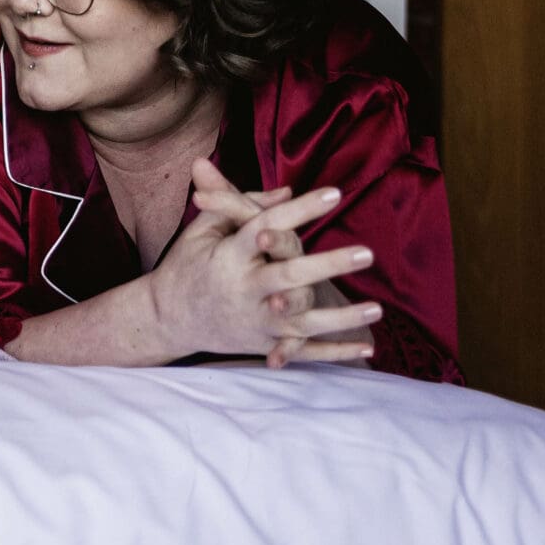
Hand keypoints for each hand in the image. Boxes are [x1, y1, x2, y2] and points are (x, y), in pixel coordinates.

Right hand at [151, 166, 378, 365]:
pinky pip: (304, 352)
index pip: (268, 226)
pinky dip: (335, 354)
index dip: (301, 209)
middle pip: (290, 277)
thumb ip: (240, 206)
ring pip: (304, 321)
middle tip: (367, 254)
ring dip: (342, 318)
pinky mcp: (263, 343)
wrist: (167, 318)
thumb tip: (287, 190)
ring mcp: (255, 321)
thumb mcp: (203, 230)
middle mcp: (243, 290)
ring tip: (377, 309)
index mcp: (229, 256)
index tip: (335, 193)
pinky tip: (367, 349)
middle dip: (328, 265)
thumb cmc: (189, 265)